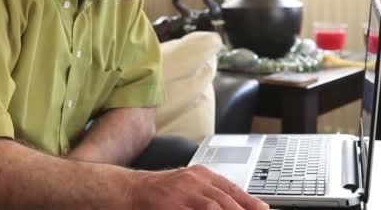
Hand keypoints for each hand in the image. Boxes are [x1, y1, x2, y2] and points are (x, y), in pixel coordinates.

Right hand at [130, 164, 268, 209]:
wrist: (131, 189)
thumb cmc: (160, 191)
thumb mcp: (188, 185)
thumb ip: (209, 192)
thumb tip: (234, 203)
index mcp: (201, 174)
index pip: (231, 188)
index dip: (249, 201)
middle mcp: (194, 180)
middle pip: (226, 199)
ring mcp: (183, 192)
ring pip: (214, 207)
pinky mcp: (172, 204)